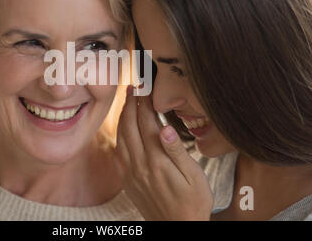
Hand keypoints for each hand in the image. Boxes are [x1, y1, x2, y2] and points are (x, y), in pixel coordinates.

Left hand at [114, 86, 212, 219]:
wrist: (178, 228)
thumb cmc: (192, 203)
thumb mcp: (194, 177)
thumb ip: (178, 152)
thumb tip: (165, 128)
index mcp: (157, 160)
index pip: (147, 122)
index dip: (145, 102)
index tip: (145, 86)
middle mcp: (140, 164)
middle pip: (130, 126)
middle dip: (130, 103)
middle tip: (133, 86)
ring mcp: (131, 172)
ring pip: (121, 137)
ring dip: (122, 116)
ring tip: (127, 101)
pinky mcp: (128, 179)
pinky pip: (118, 152)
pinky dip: (118, 134)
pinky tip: (122, 128)